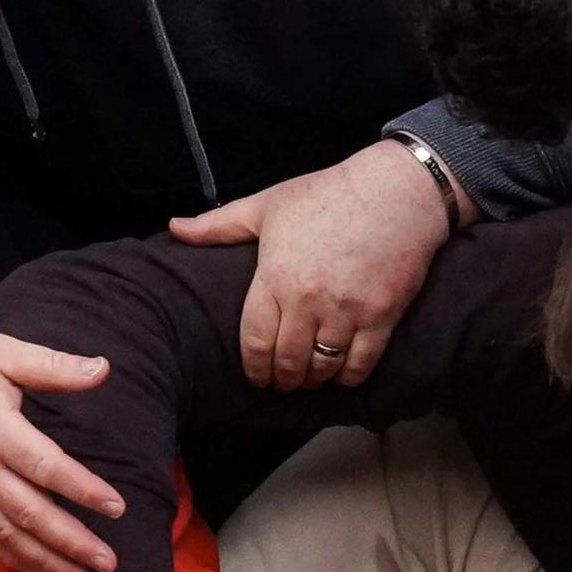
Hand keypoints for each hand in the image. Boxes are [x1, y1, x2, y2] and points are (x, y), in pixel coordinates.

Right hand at [0, 320, 125, 571]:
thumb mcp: (0, 352)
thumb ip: (52, 367)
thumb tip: (103, 368)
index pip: (47, 468)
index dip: (84, 490)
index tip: (117, 508)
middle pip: (30, 513)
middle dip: (71, 542)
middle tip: (109, 563)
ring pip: (6, 532)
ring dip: (45, 559)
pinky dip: (9, 555)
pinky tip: (37, 570)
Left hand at [169, 141, 453, 391]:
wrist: (397, 189)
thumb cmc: (329, 193)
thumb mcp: (268, 205)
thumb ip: (220, 225)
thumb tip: (174, 227)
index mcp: (276, 276)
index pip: (255, 342)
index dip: (254, 368)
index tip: (256, 375)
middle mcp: (309, 299)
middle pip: (288, 362)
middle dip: (282, 379)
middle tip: (283, 381)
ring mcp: (347, 310)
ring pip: (323, 369)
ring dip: (313, 381)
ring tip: (310, 378)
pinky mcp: (382, 316)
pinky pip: (360, 364)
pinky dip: (348, 377)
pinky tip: (342, 373)